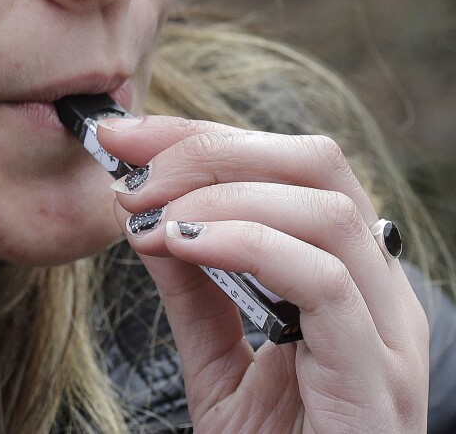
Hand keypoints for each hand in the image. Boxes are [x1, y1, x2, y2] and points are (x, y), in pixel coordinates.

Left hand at [97, 116, 428, 432]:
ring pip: (324, 207)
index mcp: (342, 271)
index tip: (123, 137)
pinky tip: (182, 246)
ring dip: (220, 194)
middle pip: (315, 162)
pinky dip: (246, 243)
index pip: (285, 166)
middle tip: (132, 171)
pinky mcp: (376, 372)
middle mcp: (375, 287)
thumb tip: (147, 216)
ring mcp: (385, 328)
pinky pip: (324, 279)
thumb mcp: (216, 357)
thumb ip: (192, 286)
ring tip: (150, 216)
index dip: (202, 137)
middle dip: (211, 149)